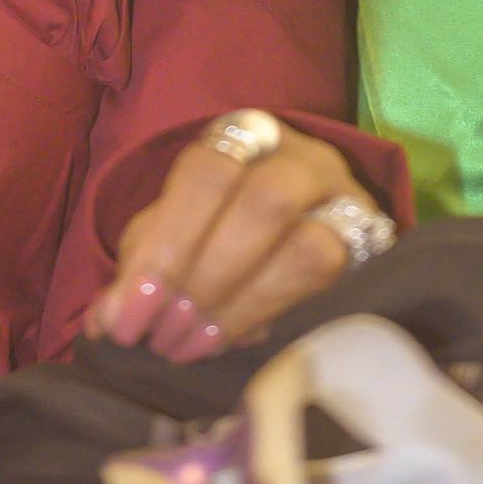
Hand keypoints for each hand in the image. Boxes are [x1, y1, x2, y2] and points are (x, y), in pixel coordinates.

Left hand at [82, 123, 371, 359]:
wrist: (304, 237)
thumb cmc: (221, 231)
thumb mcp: (174, 235)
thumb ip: (141, 268)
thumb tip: (109, 320)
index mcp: (244, 136)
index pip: (207, 171)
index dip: (167, 246)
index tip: (130, 315)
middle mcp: (302, 157)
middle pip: (263, 203)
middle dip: (204, 279)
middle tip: (162, 338)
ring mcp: (347, 202)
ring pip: (310, 247)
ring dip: (242, 307)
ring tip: (193, 347)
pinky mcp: (373, 253)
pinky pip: (337, 290)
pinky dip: (278, 320)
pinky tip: (236, 344)